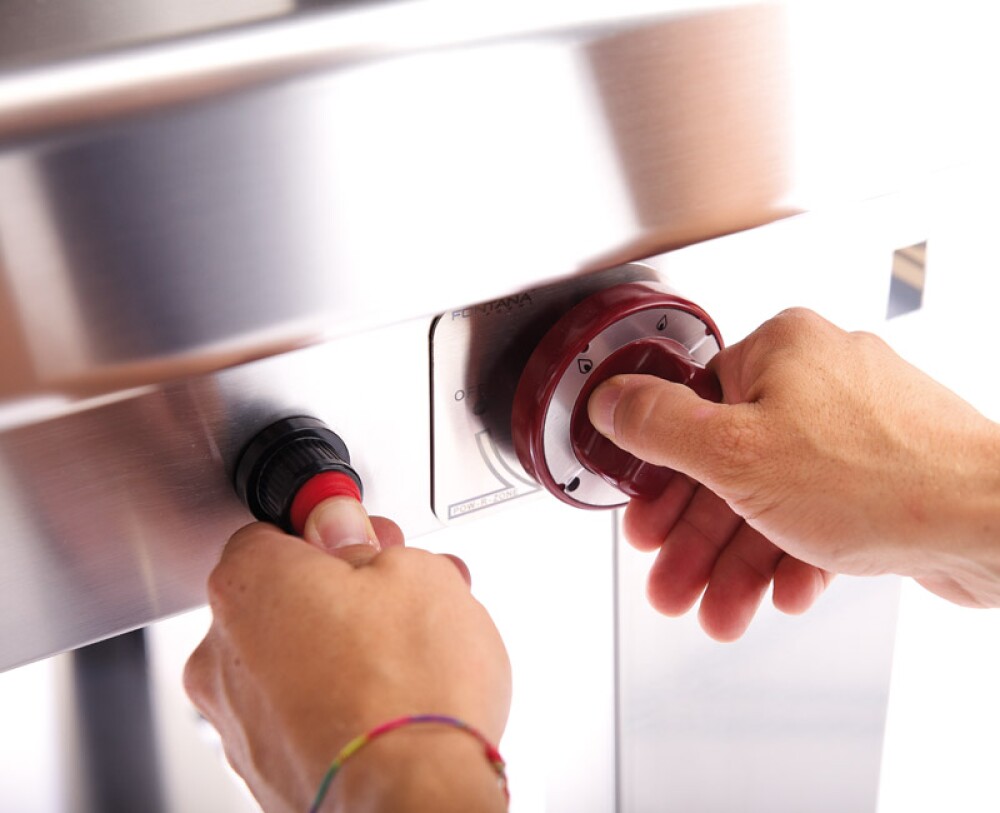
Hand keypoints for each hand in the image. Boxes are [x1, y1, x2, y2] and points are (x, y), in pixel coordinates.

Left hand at [184, 498, 510, 811]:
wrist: (413, 800)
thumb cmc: (409, 690)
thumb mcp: (413, 573)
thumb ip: (366, 540)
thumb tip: (345, 532)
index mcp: (249, 583)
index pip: (275, 531)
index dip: (331, 531)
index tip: (368, 540)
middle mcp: (224, 652)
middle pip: (284, 597)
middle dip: (344, 591)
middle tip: (401, 596)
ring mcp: (239, 719)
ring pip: (294, 659)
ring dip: (345, 647)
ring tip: (413, 655)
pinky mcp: (265, 769)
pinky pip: (300, 712)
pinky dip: (338, 701)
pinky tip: (393, 700)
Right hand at [589, 308, 999, 639]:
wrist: (996, 525)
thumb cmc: (884, 479)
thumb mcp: (735, 454)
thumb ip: (660, 427)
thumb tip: (611, 401)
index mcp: (779, 353)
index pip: (692, 412)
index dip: (662, 482)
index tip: (646, 522)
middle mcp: (818, 381)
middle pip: (730, 466)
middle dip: (699, 541)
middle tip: (674, 583)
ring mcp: (857, 427)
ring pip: (773, 498)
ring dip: (740, 562)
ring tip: (720, 609)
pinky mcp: (884, 471)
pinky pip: (819, 512)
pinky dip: (793, 554)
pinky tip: (782, 590)